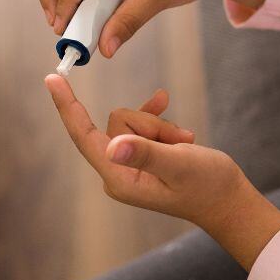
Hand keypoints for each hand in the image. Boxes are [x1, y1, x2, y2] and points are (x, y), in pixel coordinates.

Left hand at [43, 75, 279, 269]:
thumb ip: (146, 153)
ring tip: (184, 145)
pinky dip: (161, 124)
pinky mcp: (141, 157)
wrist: (228, 201)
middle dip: (150, 123)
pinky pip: (143, 125)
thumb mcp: (179, 165)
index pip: (84, 136)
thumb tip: (113, 146)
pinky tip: (181, 131)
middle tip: (178, 143)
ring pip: (133, 120)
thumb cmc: (208, 186)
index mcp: (119, 178)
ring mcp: (129, 164)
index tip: (51, 78)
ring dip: (161, 127)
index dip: (68, 106)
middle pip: (118, 121)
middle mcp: (118, 171)